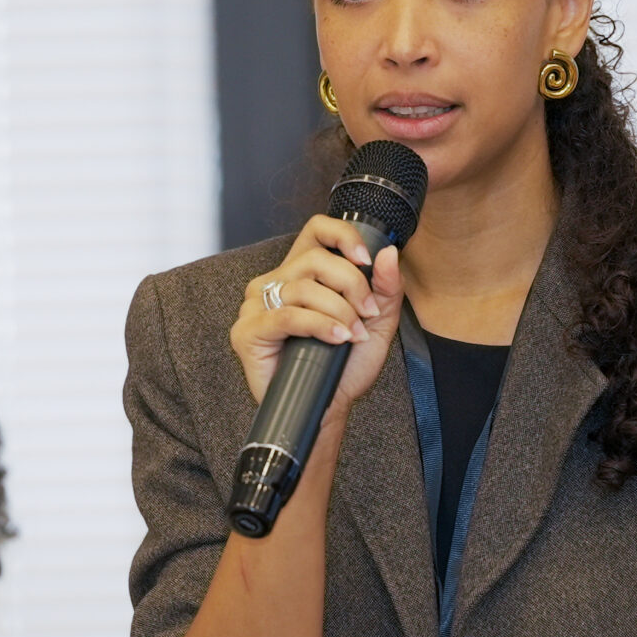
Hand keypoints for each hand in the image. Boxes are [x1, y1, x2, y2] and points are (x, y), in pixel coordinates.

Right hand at [232, 217, 404, 410]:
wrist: (328, 407)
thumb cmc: (345, 365)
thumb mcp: (376, 323)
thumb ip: (386, 288)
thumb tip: (389, 253)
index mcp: (303, 272)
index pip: (316, 230)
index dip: (342, 235)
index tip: (366, 258)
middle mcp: (277, 282)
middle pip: (315, 259)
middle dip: (351, 285)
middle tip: (367, 314)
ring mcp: (257, 305)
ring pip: (303, 288)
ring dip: (338, 311)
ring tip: (352, 335)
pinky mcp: (247, 331)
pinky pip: (286, 316)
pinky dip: (318, 325)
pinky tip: (337, 338)